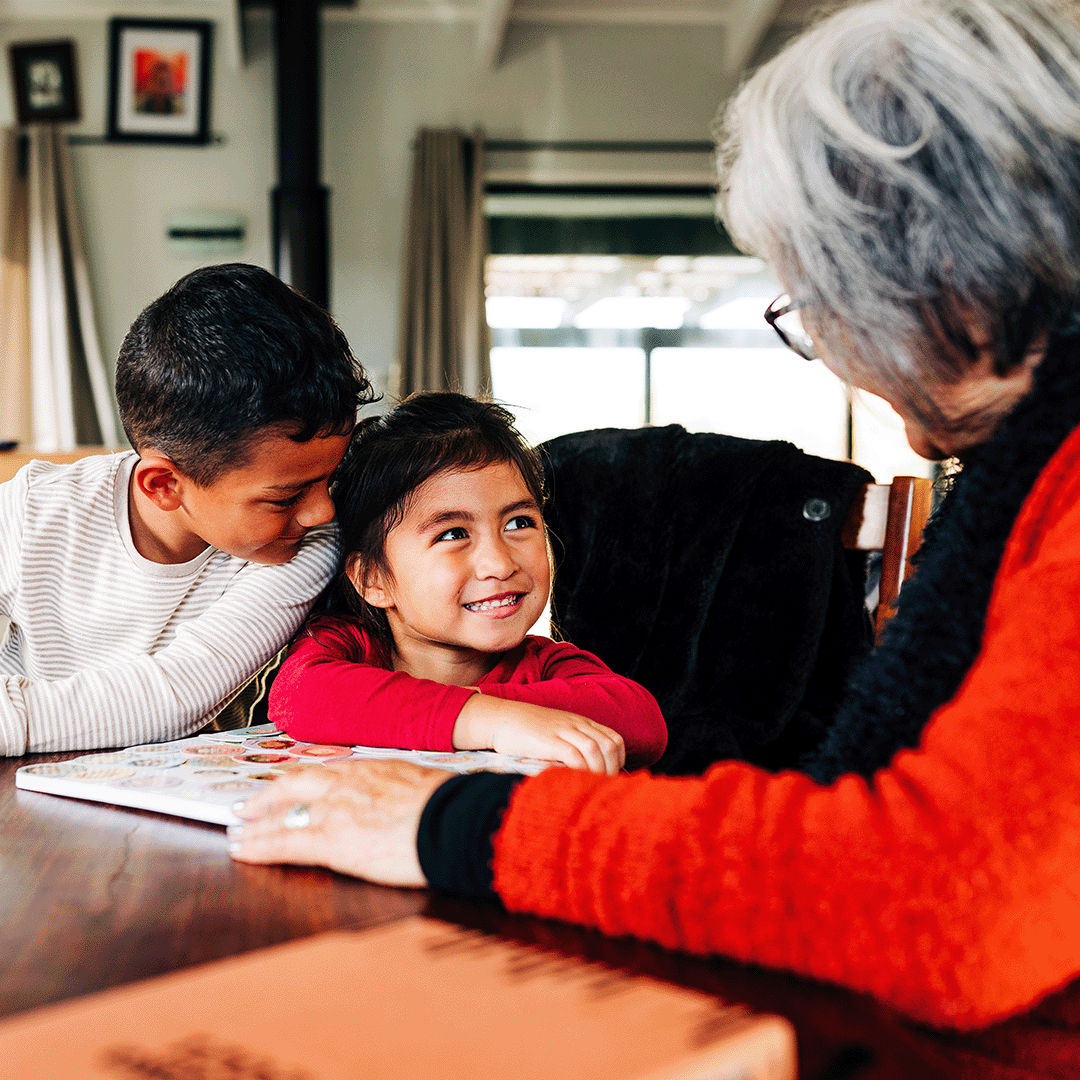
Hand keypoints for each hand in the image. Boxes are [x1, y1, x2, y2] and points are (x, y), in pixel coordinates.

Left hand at [227, 759, 453, 885]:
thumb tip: (404, 799)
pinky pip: (285, 843)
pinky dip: (259, 847)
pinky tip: (243, 852)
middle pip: (295, 784)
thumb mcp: (423, 783)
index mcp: (371, 768)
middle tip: (246, 808)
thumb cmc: (452, 806)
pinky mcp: (332, 842)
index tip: (289, 788)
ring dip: (256, 825)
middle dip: (267, 797)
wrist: (455, 821)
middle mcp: (347, 783)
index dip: (302, 782)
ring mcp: (337, 810)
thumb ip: (401, 789)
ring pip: (283, 814)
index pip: (325, 773)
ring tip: (238, 834)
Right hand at [452, 694, 624, 774]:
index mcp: (581, 723)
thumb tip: (586, 772)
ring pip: (595, 749)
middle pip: (609, 745)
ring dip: (598, 772)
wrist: (500, 718)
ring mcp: (562, 731)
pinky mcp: (548, 740)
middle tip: (604, 789)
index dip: (619, 761)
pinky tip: (576, 782)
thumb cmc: (527, 731)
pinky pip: (573, 754)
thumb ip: (572, 745)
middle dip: (612, 770)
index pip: (614, 739)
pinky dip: (580, 769)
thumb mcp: (556, 732)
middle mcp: (576, 725)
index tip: (611, 778)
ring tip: (592, 789)